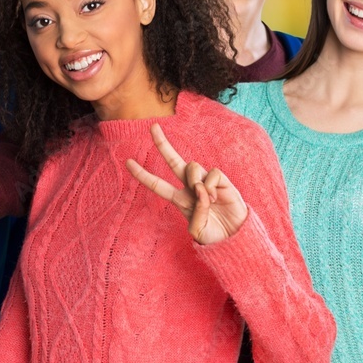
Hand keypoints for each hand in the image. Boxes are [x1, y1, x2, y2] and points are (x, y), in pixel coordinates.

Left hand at [126, 124, 246, 244]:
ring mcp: (206, 181)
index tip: (127, 162)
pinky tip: (217, 198)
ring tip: (207, 200)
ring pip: (192, 166)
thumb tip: (200, 190)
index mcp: (180, 199)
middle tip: (152, 126)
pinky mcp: (221, 180)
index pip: (158, 185)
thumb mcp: (198, 232)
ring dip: (195, 182)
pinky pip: (211, 173)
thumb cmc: (214, 236)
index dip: (143, 175)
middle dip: (162, 144)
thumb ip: (196, 214)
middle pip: (173, 161)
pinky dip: (211, 186)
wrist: (235, 236)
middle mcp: (191, 187)